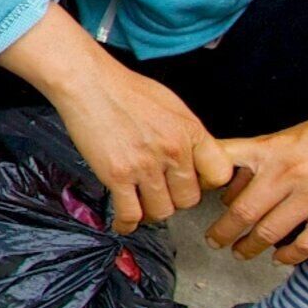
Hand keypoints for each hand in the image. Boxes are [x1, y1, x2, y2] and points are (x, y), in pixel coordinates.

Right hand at [0, 7, 232, 234]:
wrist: (89, 84)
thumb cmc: (126, 90)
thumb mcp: (172, 106)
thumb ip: (187, 135)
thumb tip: (193, 159)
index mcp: (191, 132)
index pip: (219, 175)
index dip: (207, 183)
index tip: (193, 182)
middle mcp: (173, 152)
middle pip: (189, 199)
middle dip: (176, 199)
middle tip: (162, 193)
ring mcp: (144, 166)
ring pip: (162, 211)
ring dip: (152, 211)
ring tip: (142, 204)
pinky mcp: (116, 175)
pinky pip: (130, 213)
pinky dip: (127, 223)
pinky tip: (124, 222)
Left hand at [208, 61, 307, 263]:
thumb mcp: (290, 134)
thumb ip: (260, 156)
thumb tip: (230, 182)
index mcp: (271, 150)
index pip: (224, 165)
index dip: (202, 183)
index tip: (191, 197)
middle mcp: (287, 175)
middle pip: (242, 213)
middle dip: (222, 231)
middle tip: (213, 241)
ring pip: (269, 233)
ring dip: (250, 247)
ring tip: (241, 252)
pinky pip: (305, 245)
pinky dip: (288, 256)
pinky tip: (279, 258)